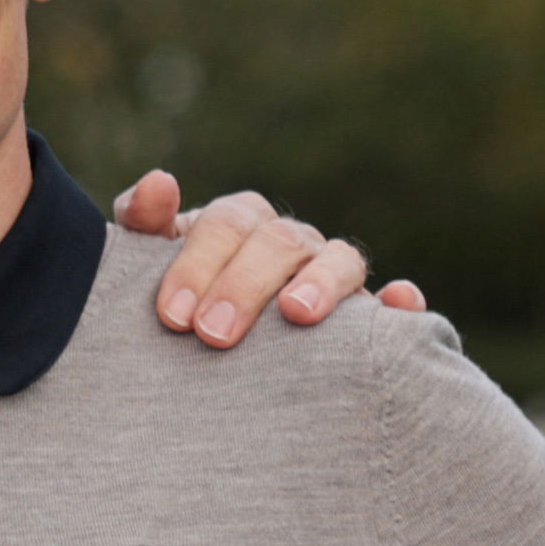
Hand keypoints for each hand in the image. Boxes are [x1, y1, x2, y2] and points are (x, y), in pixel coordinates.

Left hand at [112, 167, 431, 343]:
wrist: (211, 363)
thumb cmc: (180, 309)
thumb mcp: (148, 272)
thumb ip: (144, 228)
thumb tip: (160, 182)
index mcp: (242, 226)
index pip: (229, 222)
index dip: (199, 261)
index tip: (172, 316)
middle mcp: (292, 246)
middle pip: (280, 242)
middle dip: (245, 284)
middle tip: (212, 335)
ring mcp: (333, 280)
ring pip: (342, 260)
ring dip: (321, 282)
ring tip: (297, 314)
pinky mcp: (368, 324)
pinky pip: (396, 308)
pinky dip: (400, 302)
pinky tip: (398, 306)